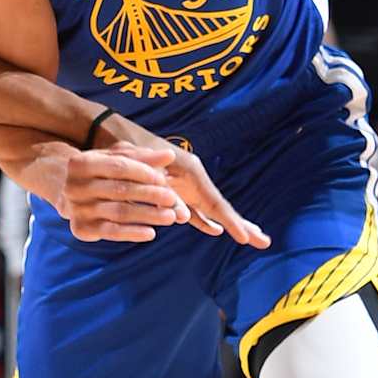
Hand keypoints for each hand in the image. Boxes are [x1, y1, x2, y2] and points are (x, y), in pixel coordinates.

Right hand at [61, 148, 199, 243]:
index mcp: (81, 163)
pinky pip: (111, 232)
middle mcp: (74, 186)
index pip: (118, 166)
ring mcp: (77, 209)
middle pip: (120, 190)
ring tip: (170, 217)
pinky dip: (132, 233)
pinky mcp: (82, 229)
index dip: (142, 172)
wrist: (70, 194)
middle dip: (149, 194)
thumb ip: (143, 157)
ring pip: (118, 212)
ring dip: (147, 215)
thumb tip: (169, 156)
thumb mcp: (117, 159)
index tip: (163, 179)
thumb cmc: (101, 172)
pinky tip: (151, 232)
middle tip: (172, 199)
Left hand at [90, 117, 269, 247]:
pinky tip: (214, 231)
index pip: (217, 204)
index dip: (233, 222)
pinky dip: (205, 220)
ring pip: (212, 210)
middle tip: (264, 241)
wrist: (112, 136)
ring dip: (231, 224)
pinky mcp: (174, 189)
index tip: (248, 238)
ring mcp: (185, 185)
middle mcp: (193, 178)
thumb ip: (165, 193)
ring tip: (251, 237)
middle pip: (222, 208)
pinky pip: (196, 209)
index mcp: (191, 172)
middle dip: (243, 225)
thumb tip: (183, 217)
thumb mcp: (146, 169)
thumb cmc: (128, 150)